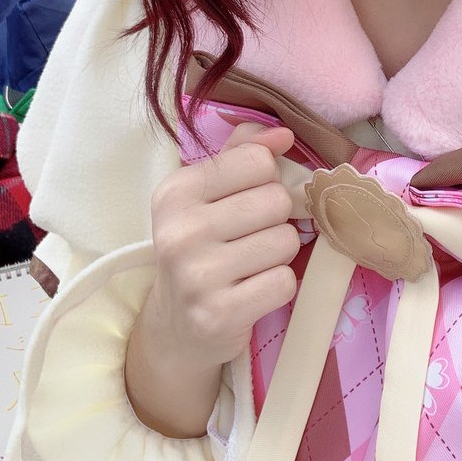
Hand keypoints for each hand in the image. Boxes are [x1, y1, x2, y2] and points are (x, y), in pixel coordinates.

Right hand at [145, 119, 299, 371]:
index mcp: (175, 192)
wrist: (176, 327)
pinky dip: (278, 285)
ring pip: (286, 240)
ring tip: (252, 263)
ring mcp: (197, 275)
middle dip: (276, 218)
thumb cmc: (200, 248)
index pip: (256, 160)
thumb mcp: (207, 195)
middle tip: (251, 236)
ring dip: (279, 252)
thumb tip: (283, 133)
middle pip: (276, 200)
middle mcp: (180, 231)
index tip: (247, 198)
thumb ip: (242, 154)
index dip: (267, 178)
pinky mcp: (219, 314)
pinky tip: (253, 289)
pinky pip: (285, 281)